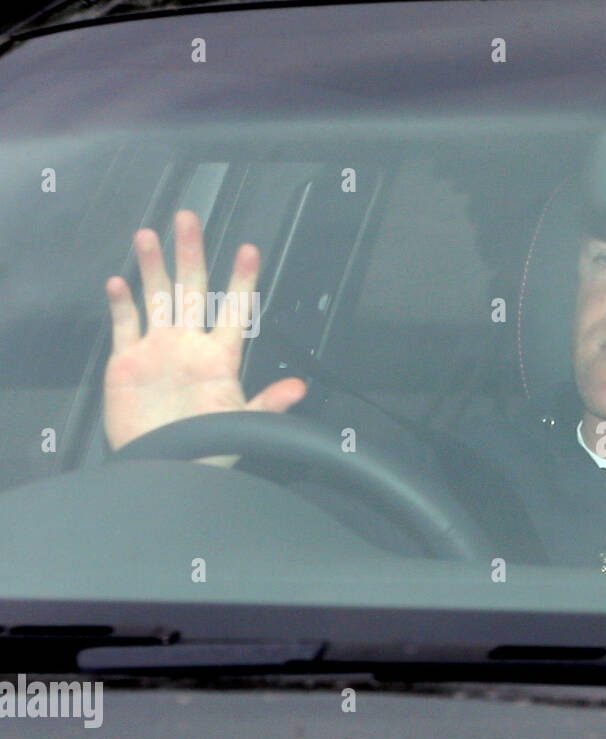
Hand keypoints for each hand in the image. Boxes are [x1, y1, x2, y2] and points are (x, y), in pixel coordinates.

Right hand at [102, 209, 306, 456]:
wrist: (165, 468)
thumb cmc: (208, 449)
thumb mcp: (242, 424)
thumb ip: (268, 403)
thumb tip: (300, 388)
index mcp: (219, 357)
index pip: (234, 310)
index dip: (242, 281)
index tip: (249, 250)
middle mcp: (188, 346)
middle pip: (190, 290)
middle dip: (190, 254)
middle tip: (189, 218)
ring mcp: (157, 350)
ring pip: (156, 297)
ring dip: (153, 267)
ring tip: (150, 235)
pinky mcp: (127, 362)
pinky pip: (125, 326)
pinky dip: (121, 304)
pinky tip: (119, 282)